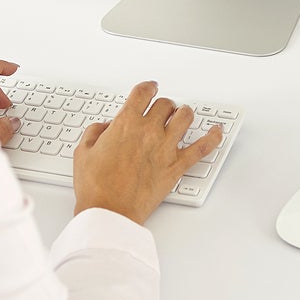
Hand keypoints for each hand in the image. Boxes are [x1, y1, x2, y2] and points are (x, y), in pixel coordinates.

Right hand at [71, 80, 223, 224]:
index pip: (143, 93)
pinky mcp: (176, 167)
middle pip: (165, 104)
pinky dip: (212, 137)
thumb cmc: (96, 187)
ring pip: (185, 117)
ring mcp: (165, 148)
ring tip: (182, 115)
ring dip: (184, 113)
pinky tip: (217, 131)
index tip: (150, 88)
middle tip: (161, 109)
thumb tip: (105, 126)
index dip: (148, 87)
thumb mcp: (83, 152)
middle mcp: (149, 131)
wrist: (110, 212)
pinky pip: (202, 148)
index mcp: (126, 124)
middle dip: (163, 104)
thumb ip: (95, 132)